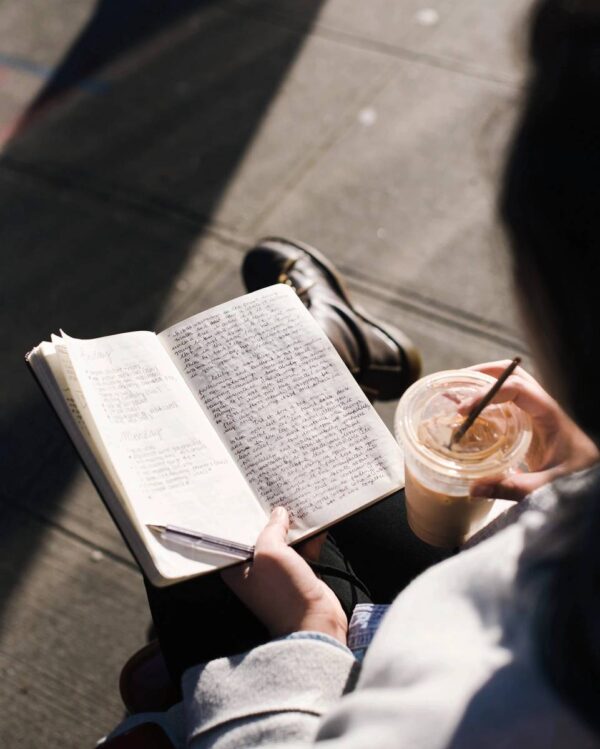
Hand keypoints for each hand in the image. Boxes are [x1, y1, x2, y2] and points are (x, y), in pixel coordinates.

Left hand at [221, 507, 347, 643]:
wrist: (316, 622)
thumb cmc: (284, 594)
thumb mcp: (270, 552)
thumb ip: (272, 528)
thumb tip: (279, 513)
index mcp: (237, 568)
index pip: (235, 535)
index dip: (241, 516)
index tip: (247, 496)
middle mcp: (255, 569)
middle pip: (260, 535)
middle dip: (269, 517)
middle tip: (272, 493)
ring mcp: (279, 571)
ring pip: (283, 540)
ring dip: (291, 524)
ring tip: (295, 501)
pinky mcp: (300, 573)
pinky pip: (302, 547)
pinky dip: (309, 535)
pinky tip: (315, 519)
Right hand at [460, 360, 598, 500]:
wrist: (594, 480)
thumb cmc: (578, 479)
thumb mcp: (548, 487)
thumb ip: (513, 488)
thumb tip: (473, 488)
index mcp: (550, 414)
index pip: (516, 389)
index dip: (487, 394)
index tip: (462, 410)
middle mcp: (543, 406)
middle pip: (512, 374)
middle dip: (483, 373)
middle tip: (456, 383)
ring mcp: (536, 412)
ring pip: (509, 384)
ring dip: (484, 383)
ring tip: (457, 393)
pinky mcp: (530, 424)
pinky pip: (508, 403)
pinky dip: (486, 402)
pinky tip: (468, 414)